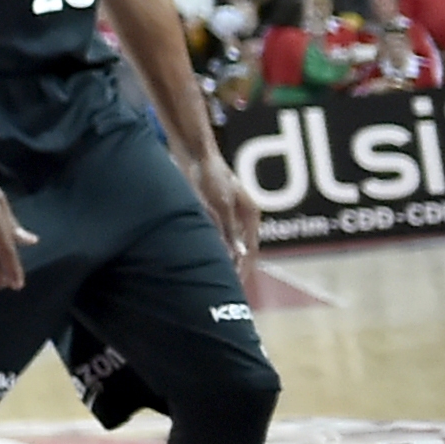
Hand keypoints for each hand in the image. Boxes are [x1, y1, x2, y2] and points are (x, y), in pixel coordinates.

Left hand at [180, 145, 263, 287]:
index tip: (236, 287)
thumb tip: (241, 253)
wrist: (194, 153)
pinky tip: (204, 260)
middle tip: (227, 289)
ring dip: (224, 261)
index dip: (243, 269)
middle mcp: (242, 217)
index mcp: (250, 216)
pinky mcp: (214, 211)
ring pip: (229, 244)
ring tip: (215, 280)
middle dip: (235, 269)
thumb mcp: (220, 204)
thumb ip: (229, 229)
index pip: (250, 250)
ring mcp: (229, 214)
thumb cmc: (209, 175)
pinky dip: (214, 249)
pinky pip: (217, 236)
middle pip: (242, 249)